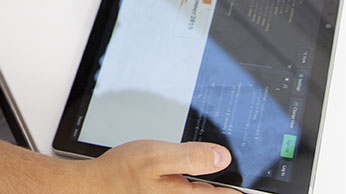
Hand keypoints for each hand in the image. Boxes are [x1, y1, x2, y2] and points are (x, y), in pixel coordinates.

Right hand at [83, 140, 231, 191]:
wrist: (96, 186)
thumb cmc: (122, 172)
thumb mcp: (157, 156)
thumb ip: (191, 157)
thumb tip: (223, 157)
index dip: (239, 186)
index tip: (249, 178)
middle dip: (221, 184)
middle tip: (230, 172)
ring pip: (200, 193)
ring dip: (206, 184)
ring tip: (208, 171)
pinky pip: (188, 192)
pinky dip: (193, 185)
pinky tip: (186, 175)